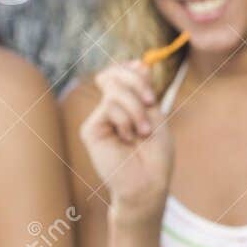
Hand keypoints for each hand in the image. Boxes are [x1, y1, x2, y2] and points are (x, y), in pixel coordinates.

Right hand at [79, 60, 174, 222]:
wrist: (147, 183)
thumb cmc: (156, 155)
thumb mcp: (156, 116)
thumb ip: (144, 91)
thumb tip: (140, 62)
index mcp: (128, 105)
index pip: (122, 73)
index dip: (132, 68)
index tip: (145, 70)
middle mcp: (111, 109)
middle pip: (114, 74)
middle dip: (137, 83)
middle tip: (151, 101)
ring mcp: (100, 118)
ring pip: (114, 89)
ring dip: (136, 108)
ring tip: (142, 131)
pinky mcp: (90, 128)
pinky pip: (109, 106)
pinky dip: (126, 119)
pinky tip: (127, 138)